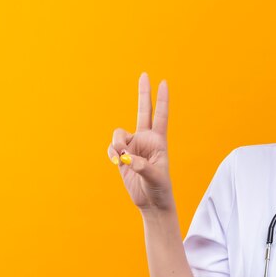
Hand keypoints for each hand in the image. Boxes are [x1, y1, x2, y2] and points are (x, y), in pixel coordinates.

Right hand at [108, 72, 173, 211]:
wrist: (151, 202)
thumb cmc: (160, 189)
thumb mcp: (155, 178)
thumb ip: (142, 166)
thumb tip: (127, 158)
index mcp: (159, 142)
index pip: (161, 116)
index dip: (162, 100)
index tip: (163, 82)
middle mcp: (146, 140)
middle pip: (144, 112)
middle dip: (143, 93)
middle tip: (144, 74)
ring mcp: (133, 147)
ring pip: (119, 134)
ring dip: (117, 144)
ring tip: (122, 158)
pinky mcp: (122, 156)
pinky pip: (112, 147)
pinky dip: (111, 153)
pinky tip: (115, 162)